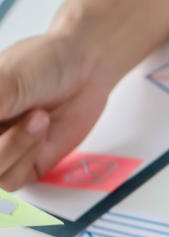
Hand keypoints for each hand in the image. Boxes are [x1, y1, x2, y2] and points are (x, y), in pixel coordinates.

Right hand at [0, 0, 168, 191]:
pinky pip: (21, 182)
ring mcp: (3, 143)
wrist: (92, 58)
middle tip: (35, 119)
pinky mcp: (29, 159)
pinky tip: (48, 133)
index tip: (19, 118)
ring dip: (21, 153)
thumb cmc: (55, 55)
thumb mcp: (14, 73)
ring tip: (43, 121)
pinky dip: (34, 162)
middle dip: (7, 145)